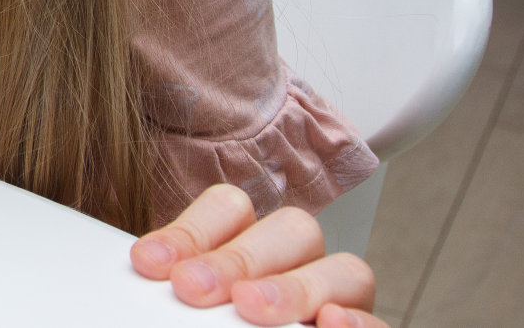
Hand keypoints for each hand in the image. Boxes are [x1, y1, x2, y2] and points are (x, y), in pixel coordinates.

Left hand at [130, 184, 383, 326]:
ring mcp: (342, 301)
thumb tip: (146, 271)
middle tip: (192, 289)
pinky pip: (376, 322)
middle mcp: (302, 264)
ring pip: (343, 270)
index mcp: (252, 244)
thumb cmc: (210, 326)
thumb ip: (180, 290)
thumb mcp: (188, 309)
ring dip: (294, 288)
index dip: (191, 231)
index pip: (231, 208)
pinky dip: (358, 323)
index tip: (148, 263)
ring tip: (251, 309)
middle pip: (289, 231)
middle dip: (237, 259)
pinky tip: (329, 324)